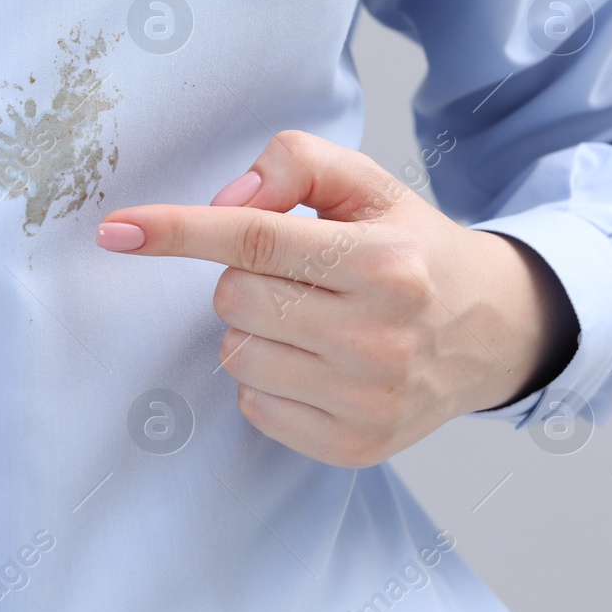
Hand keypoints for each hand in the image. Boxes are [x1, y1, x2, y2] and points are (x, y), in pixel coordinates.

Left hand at [94, 131, 576, 467]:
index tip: (117, 230)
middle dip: (247, 279)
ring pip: (236, 354)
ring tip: (315, 322)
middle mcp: (381, 335)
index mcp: (387, 262)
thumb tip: (227, 200)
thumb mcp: (368, 185)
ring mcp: (369, 400)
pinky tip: (318, 365)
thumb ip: (295, 165)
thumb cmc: (413, 248)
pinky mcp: (355, 446)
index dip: (178, 230)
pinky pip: (252, 407)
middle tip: (303, 279)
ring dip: (257, 331)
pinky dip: (269, 382)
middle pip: (233, 298)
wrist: (494, 332)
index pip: (255, 239)